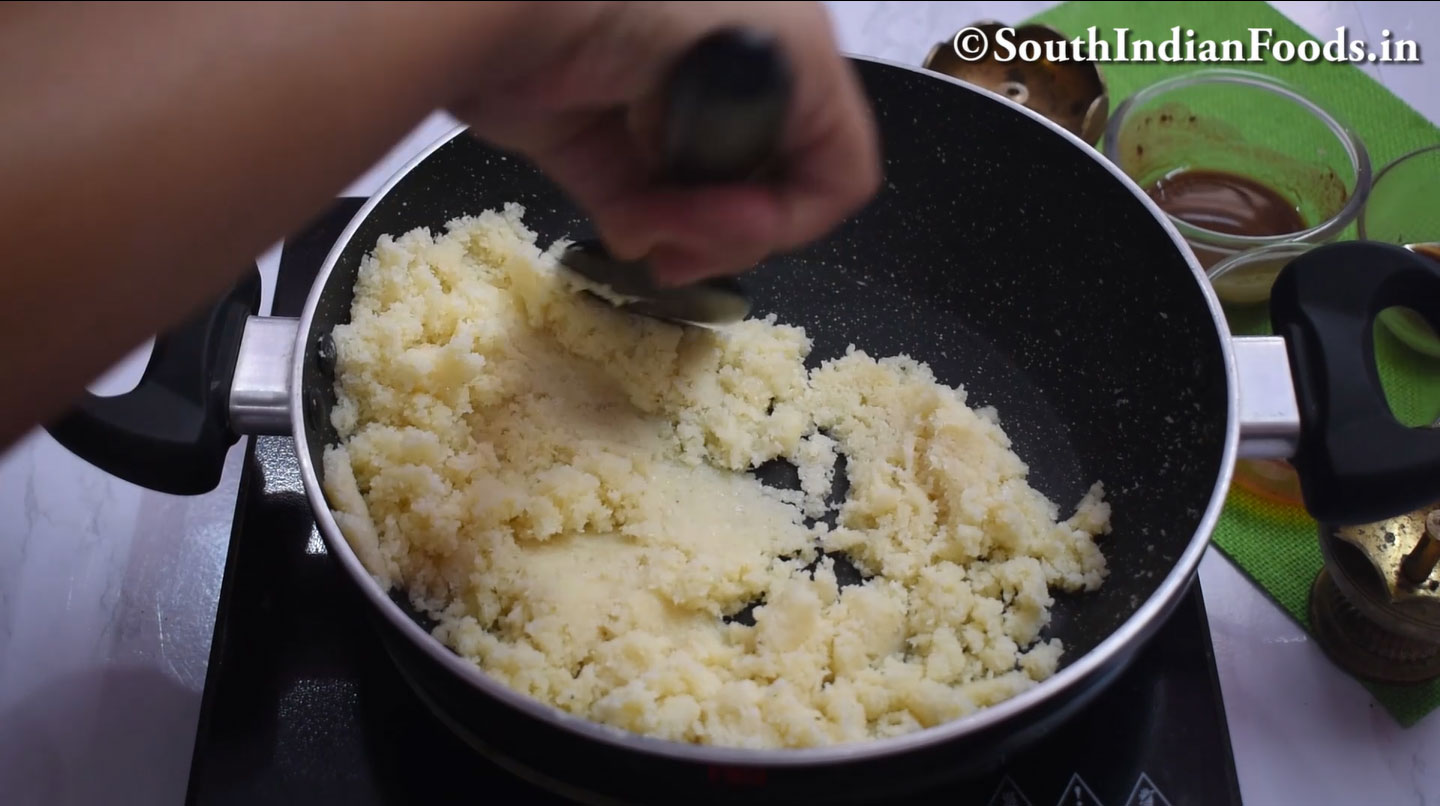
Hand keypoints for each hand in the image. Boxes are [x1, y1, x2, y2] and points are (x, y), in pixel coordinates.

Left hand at [450, 2, 882, 284]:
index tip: (747, 223)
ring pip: (701, 219)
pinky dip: (639, 232)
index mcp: (783, 57)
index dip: (799, 210)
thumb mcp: (783, 47)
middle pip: (765, 199)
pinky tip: (627, 226)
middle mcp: (724, 90)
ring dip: (684, 238)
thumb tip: (773, 209)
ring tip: (648, 226)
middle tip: (690, 237)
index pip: (833, 165)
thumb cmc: (657, 4)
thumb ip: (820, 137)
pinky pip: (636, 215)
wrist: (515, 1)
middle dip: (731, 230)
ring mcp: (655, 120)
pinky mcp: (590, 147)